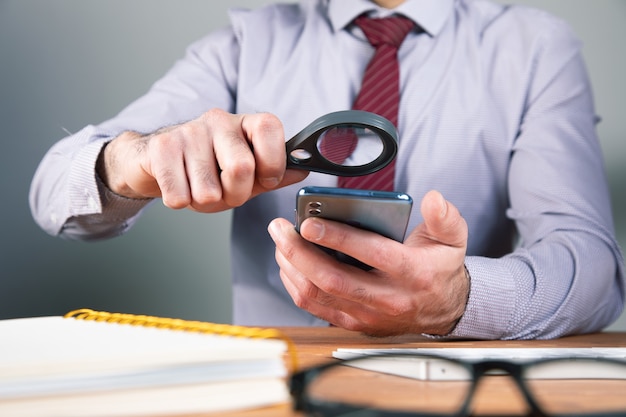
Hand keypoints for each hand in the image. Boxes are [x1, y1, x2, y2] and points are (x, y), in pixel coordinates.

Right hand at [97, 109, 307, 211]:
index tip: (264, 179)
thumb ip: (273, 173)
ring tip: (197, 188)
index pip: (271, 129)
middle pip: (242, 168)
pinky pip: (179, 195)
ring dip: (204, 202)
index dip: (272, 163)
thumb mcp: (246, 174)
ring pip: (208, 190)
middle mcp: (219, 120)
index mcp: (245, 123)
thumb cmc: (205, 169)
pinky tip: (177, 186)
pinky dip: (180, 202)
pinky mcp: (161, 147)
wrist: (152, 161)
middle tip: (224, 193)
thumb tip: (304, 169)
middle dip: (235, 195)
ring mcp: (189, 130)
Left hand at [268, 190, 468, 336]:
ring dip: (292, 268)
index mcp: (412, 272)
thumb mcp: (452, 239)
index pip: (370, 254)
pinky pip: (316, 307)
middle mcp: (387, 298)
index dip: (337, 237)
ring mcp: (368, 314)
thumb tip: (433, 198)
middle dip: (299, 252)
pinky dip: (296, 284)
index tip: (309, 222)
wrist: (444, 309)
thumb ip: (445, 217)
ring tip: (280, 241)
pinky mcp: (354, 322)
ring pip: (318, 295)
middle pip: (333, 279)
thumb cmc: (441, 268)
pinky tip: (289, 263)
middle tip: (280, 228)